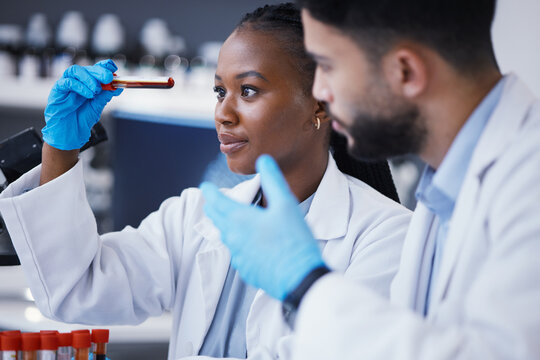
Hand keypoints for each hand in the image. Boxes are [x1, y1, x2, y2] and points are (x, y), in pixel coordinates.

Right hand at [42, 59, 122, 149]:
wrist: (70, 134)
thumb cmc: (81, 119)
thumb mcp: (97, 106)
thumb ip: (106, 96)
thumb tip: (118, 87)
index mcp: (87, 83)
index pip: (95, 69)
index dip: (104, 66)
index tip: (113, 68)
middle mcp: (77, 82)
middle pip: (86, 68)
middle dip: (99, 71)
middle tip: (108, 78)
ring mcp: (66, 85)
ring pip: (75, 71)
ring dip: (89, 78)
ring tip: (97, 90)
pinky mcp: (57, 91)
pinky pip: (67, 82)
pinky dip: (79, 86)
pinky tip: (88, 94)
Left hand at [201, 155, 325, 299]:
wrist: (300, 277)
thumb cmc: (294, 240)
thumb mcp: (286, 204)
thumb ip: (272, 180)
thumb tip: (264, 160)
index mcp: (240, 219)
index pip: (217, 202)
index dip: (210, 192)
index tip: (205, 186)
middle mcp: (234, 238)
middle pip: (218, 220)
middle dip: (214, 208)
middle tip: (212, 202)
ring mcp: (239, 256)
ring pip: (226, 237)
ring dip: (225, 226)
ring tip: (229, 220)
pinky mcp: (247, 269)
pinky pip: (237, 253)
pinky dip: (238, 243)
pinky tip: (249, 243)